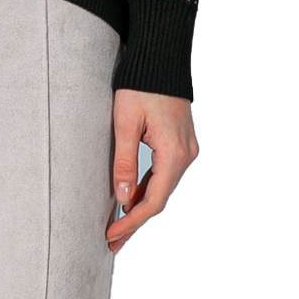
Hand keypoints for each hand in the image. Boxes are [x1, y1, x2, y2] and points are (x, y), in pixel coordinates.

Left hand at [106, 89, 198, 252]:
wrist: (160, 58)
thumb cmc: (139, 85)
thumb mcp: (125, 122)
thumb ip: (125, 161)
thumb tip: (123, 198)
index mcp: (174, 153)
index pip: (153, 200)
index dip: (132, 221)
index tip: (112, 234)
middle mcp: (186, 155)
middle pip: (160, 198)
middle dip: (135, 220)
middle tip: (112, 241)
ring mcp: (186, 149)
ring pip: (163, 187)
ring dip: (141, 205)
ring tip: (118, 225)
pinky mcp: (181, 142)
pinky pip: (165, 173)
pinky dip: (148, 187)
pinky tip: (131, 198)